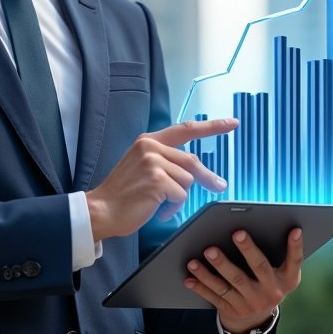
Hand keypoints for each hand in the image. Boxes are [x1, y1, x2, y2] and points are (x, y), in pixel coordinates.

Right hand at [85, 118, 235, 240]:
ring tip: (160, 204)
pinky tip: (158, 210)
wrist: (101, 210)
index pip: (185, 129)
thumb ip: (165, 161)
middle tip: (220, 186)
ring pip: (188, 180)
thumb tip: (197, 171)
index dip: (211, 127)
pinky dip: (173, 208)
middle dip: (208, 177)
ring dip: (179, 198)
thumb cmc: (123, 194)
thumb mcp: (142, 167)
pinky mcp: (157, 180)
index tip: (231, 123)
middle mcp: (150, 147)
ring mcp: (153, 162)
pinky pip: (181, 196)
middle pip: (192, 161)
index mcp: (148, 141)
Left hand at [184, 227, 303, 333]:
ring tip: (199, 257)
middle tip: (235, 233)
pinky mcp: (233, 311)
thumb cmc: (267, 282)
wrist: (256, 319)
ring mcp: (251, 304)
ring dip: (212, 271)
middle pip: (258, 269)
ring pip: (230, 284)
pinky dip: (201, 287)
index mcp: (286, 280)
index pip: (295, 261)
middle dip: (248, 250)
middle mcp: (271, 293)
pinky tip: (189, 278)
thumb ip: (279, 252)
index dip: (295, 246)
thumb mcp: (280, 272)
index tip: (294, 230)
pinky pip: (214, 297)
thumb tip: (277, 225)